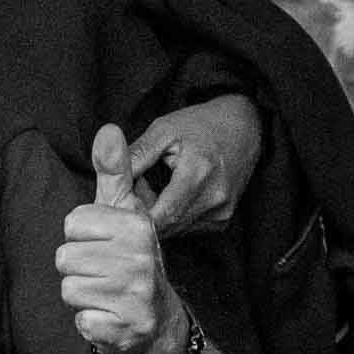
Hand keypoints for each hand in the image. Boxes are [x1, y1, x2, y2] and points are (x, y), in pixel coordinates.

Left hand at [57, 125, 186, 353]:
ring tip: (108, 293)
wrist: (158, 320)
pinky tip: (110, 318)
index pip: (73, 223)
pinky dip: (89, 323)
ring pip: (69, 289)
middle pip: (65, 258)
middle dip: (79, 268)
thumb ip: (113, 171)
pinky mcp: (126, 329)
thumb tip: (108, 128)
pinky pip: (81, 321)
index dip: (82, 236)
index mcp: (136, 225)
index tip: (105, 245)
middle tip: (106, 273)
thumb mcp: (123, 211)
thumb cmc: (131, 258)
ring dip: (82, 295)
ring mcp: (135, 297)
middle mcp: (140, 259)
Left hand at [130, 93, 260, 238]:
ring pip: (176, 229)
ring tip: (151, 189)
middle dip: (144, 214)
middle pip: (166, 225)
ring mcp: (221, 213)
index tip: (118, 206)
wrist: (243, 128)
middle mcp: (214, 199)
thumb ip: (137, 154)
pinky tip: (169, 196)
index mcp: (198, 173)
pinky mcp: (223, 220)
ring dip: (158, 216)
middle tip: (133, 192)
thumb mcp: (163, 129)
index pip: (160, 215)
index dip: (135, 215)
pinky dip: (173, 217)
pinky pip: (188, 227)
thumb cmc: (200, 124)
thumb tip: (109, 174)